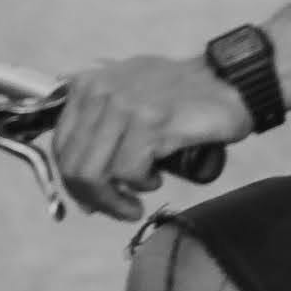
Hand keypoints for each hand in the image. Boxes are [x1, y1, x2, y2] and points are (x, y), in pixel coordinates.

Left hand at [43, 53, 253, 218]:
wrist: (229, 81)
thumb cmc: (181, 96)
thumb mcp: (129, 93)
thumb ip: (99, 119)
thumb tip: (78, 178)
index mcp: (88, 85)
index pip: (61, 146)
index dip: (73, 183)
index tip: (93, 199)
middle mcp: (100, 91)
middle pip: (74, 166)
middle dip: (93, 199)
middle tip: (118, 209)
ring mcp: (124, 106)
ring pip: (95, 174)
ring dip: (115, 201)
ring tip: (135, 202)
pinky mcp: (149, 122)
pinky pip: (128, 172)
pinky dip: (141, 185)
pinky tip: (155, 179)